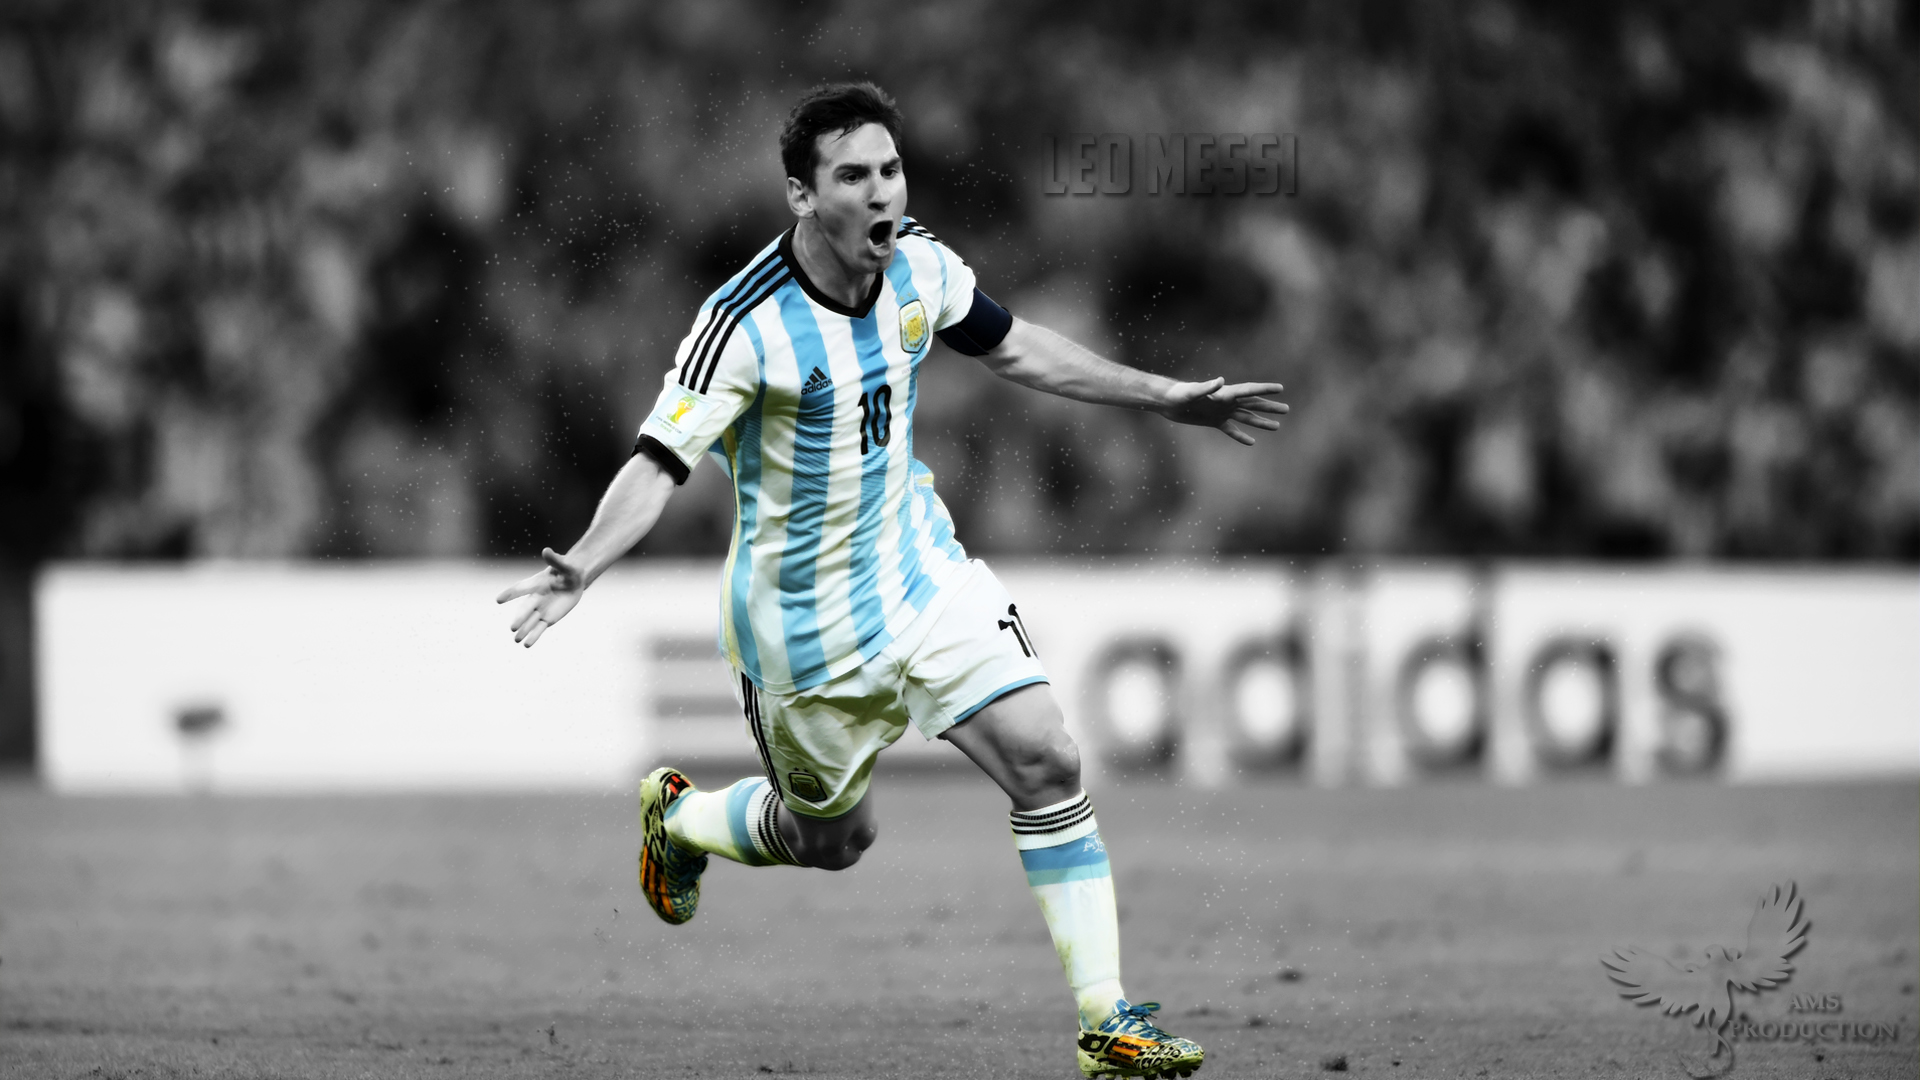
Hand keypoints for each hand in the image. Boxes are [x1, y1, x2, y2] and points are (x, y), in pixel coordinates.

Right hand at [495, 547, 587, 647]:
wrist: (574, 581)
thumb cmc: (568, 570)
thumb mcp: (565, 565)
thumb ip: (555, 560)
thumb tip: (546, 550)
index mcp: (537, 584)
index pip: (522, 588)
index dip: (510, 594)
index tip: (498, 600)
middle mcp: (536, 598)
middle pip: (526, 609)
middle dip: (520, 618)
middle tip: (512, 627)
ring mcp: (541, 610)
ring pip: (531, 622)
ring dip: (524, 631)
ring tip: (516, 640)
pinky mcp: (548, 619)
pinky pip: (539, 629)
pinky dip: (534, 637)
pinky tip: (527, 645)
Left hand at [1157, 377, 1289, 444]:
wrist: (1167, 402)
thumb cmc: (1178, 394)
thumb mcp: (1192, 391)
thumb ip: (1206, 387)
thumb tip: (1221, 381)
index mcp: (1224, 394)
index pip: (1249, 390)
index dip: (1264, 389)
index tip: (1280, 388)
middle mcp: (1226, 402)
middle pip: (1252, 404)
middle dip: (1269, 407)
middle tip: (1287, 409)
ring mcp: (1221, 412)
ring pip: (1246, 417)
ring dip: (1261, 421)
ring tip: (1277, 426)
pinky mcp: (1213, 422)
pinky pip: (1231, 430)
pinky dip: (1241, 436)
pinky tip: (1251, 442)